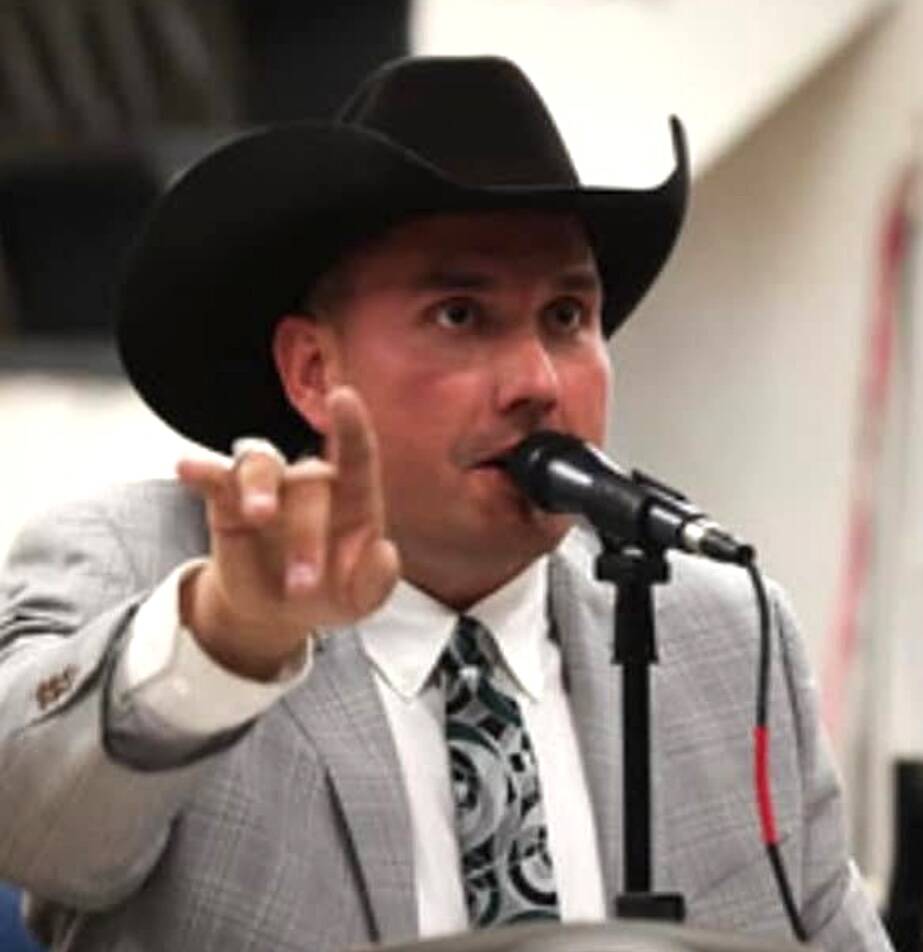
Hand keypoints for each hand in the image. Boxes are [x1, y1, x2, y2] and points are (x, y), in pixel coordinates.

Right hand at [176, 386, 399, 679]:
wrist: (278, 613)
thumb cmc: (330, 592)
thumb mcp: (360, 599)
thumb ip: (377, 579)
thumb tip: (385, 553)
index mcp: (353, 499)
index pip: (357, 455)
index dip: (352, 426)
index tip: (344, 397)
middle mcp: (311, 484)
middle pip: (310, 483)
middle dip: (307, 537)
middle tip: (302, 586)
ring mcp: (269, 488)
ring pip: (262, 466)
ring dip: (259, 490)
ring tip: (257, 516)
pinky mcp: (228, 502)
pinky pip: (215, 478)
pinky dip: (202, 470)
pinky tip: (187, 469)